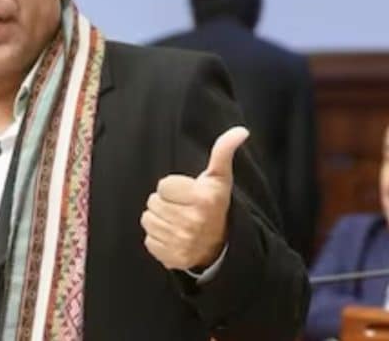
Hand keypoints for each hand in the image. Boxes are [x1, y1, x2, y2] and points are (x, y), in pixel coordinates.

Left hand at [141, 126, 249, 269]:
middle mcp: (192, 222)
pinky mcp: (172, 258)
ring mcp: (182, 241)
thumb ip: (223, 152)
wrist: (220, 244)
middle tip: (180, 207)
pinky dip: (157, 238)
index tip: (185, 193)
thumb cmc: (214, 204)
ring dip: (158, 219)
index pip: (162, 186)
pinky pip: (149, 240)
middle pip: (152, 203)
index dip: (172, 188)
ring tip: (175, 220)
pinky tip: (172, 235)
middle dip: (164, 203)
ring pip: (148, 220)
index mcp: (202, 199)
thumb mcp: (219, 178)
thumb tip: (240, 131)